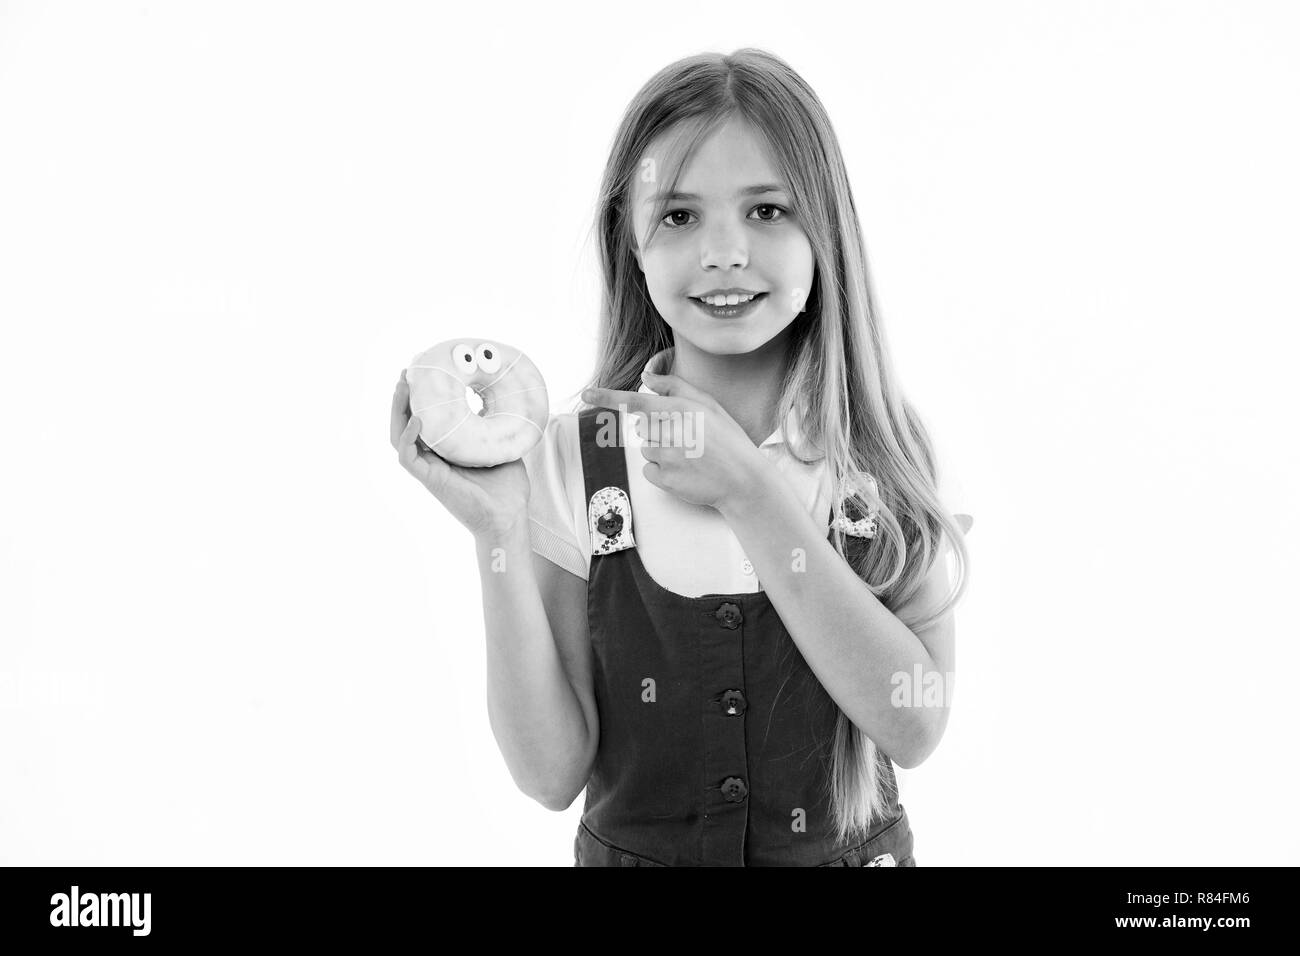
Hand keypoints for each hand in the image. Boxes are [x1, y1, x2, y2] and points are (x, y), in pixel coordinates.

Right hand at [390, 369, 531, 539]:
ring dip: (398, 410)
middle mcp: (433, 457)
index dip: (421, 397)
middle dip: (404, 396)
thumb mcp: (499, 446)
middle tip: (408, 371)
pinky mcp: (430, 480)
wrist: (509, 517)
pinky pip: (408, 457)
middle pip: (406, 422)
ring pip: (399, 436)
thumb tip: (495, 397)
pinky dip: (408, 437)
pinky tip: (417, 419)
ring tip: (403, 386)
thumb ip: (492, 425)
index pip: (425, 419)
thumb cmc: (506, 488)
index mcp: (446, 449)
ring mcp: (429, 469)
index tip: (424, 371)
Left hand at [581, 369, 772, 511]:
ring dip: (661, 451)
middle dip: (658, 430)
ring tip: (689, 456)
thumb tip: (646, 378)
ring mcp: (666, 457)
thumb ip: (676, 387)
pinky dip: (662, 471)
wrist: (743, 480)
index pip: (636, 401)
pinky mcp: (664, 480)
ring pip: (646, 449)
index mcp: (679, 410)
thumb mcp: (709, 405)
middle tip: (687, 438)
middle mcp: (669, 432)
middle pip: (642, 428)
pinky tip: (684, 471)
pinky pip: (649, 471)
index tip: (586, 394)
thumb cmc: (728, 440)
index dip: (607, 397)